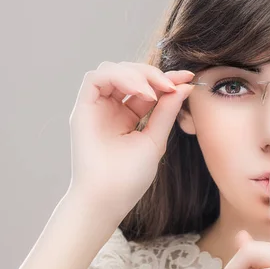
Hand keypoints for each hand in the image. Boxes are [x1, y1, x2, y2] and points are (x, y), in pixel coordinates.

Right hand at [67, 61, 194, 220]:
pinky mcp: (82, 108)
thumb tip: (185, 86)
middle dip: (153, 74)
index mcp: (127, 116)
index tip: (187, 79)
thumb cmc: (129, 177)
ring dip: (138, 73)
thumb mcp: (155, 139)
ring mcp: (95, 107)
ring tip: (155, 92)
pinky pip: (95, 77)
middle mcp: (110, 108)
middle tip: (172, 85)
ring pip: (112, 69)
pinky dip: (120, 76)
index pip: (146, 87)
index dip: (166, 79)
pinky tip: (142, 93)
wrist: (108, 199)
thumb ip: (167, 112)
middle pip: (129, 73)